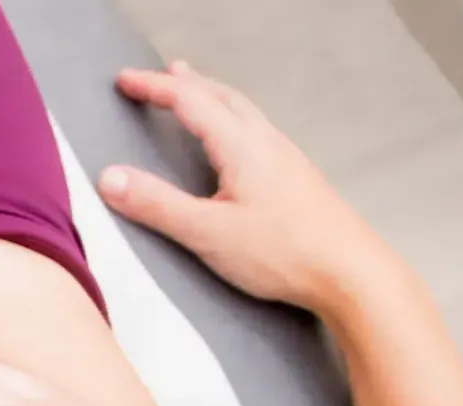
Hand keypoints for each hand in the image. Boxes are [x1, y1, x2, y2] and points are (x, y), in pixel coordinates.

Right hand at [99, 61, 396, 313]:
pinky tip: (234, 144)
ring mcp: (286, 160)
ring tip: (196, 95)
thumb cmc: (287, 253)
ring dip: (213, 97)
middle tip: (160, 75)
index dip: (153, 87)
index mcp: (242, 147)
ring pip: (244, 113)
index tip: (126, 81)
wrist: (351, 273)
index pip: (190, 101)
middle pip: (222, 96)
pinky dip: (234, 122)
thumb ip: (158, 205)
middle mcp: (267, 144)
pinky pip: (258, 134)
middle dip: (186, 83)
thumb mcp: (209, 232)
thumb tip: (111, 179)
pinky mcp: (296, 180)